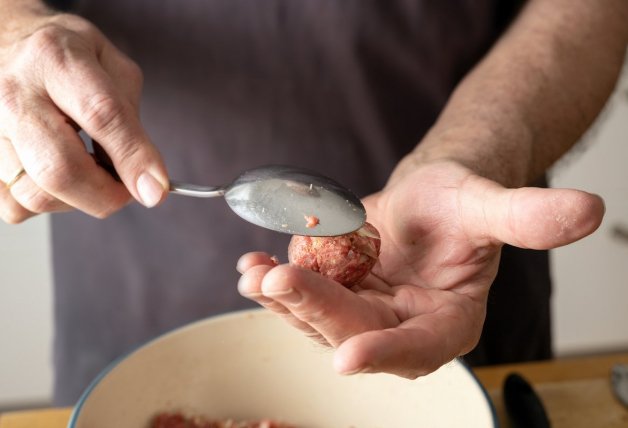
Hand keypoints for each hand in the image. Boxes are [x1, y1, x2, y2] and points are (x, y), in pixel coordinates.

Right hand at [0, 7, 167, 223]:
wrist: (9, 43)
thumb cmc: (68, 59)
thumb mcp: (114, 69)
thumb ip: (131, 122)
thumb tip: (145, 181)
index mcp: (56, 60)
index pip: (101, 115)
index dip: (133, 158)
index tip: (155, 190)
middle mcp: (15, 93)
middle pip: (59, 169)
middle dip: (105, 195)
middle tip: (127, 189)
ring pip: (37, 195)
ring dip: (78, 198)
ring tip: (89, 170)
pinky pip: (16, 206)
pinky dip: (48, 202)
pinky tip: (58, 175)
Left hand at [237, 161, 603, 377]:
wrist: (426, 199)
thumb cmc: (461, 203)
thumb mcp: (490, 203)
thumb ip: (528, 215)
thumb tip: (587, 209)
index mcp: (449, 321)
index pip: (421, 347)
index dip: (387, 352)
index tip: (349, 357)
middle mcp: (402, 328)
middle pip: (356, 332)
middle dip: (316, 311)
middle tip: (279, 283)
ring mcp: (363, 314)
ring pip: (318, 319)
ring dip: (283, 300)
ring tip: (255, 275)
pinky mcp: (335, 297)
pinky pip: (300, 297)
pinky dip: (273, 283)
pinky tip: (251, 267)